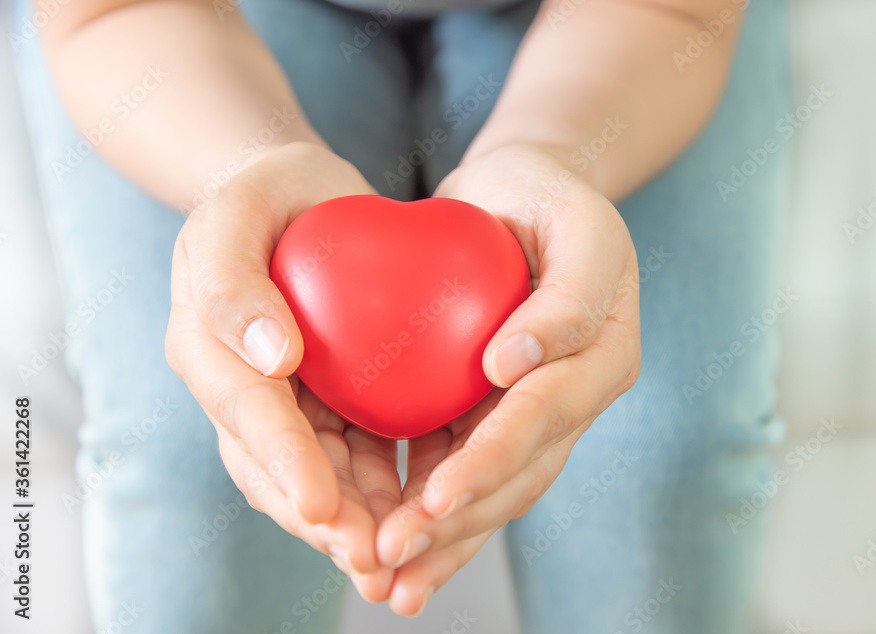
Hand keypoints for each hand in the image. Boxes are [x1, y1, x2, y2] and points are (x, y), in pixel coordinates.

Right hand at [164, 142, 400, 597]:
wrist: (296, 197)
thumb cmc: (265, 195)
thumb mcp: (236, 214)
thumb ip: (232, 282)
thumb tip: (269, 357)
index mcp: (207, 351)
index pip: (248, 416)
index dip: (285, 464)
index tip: (322, 508)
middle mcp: (244, 389)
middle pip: (280, 469)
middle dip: (327, 522)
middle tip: (374, 561)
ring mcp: (287, 403)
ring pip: (320, 476)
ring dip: (358, 523)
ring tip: (400, 563)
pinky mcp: (330, 403)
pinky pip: (357, 454)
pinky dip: (386, 489)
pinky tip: (426, 511)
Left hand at [372, 144, 641, 614]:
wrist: (520, 198)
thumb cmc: (545, 196)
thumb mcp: (578, 222)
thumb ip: (568, 295)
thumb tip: (513, 367)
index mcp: (604, 354)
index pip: (545, 414)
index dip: (493, 456)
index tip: (436, 491)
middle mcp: (577, 396)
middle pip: (520, 472)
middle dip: (459, 520)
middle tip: (394, 555)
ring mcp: (539, 413)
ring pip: (496, 490)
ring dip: (445, 540)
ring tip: (389, 582)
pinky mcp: (497, 415)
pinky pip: (467, 470)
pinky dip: (433, 514)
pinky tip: (390, 549)